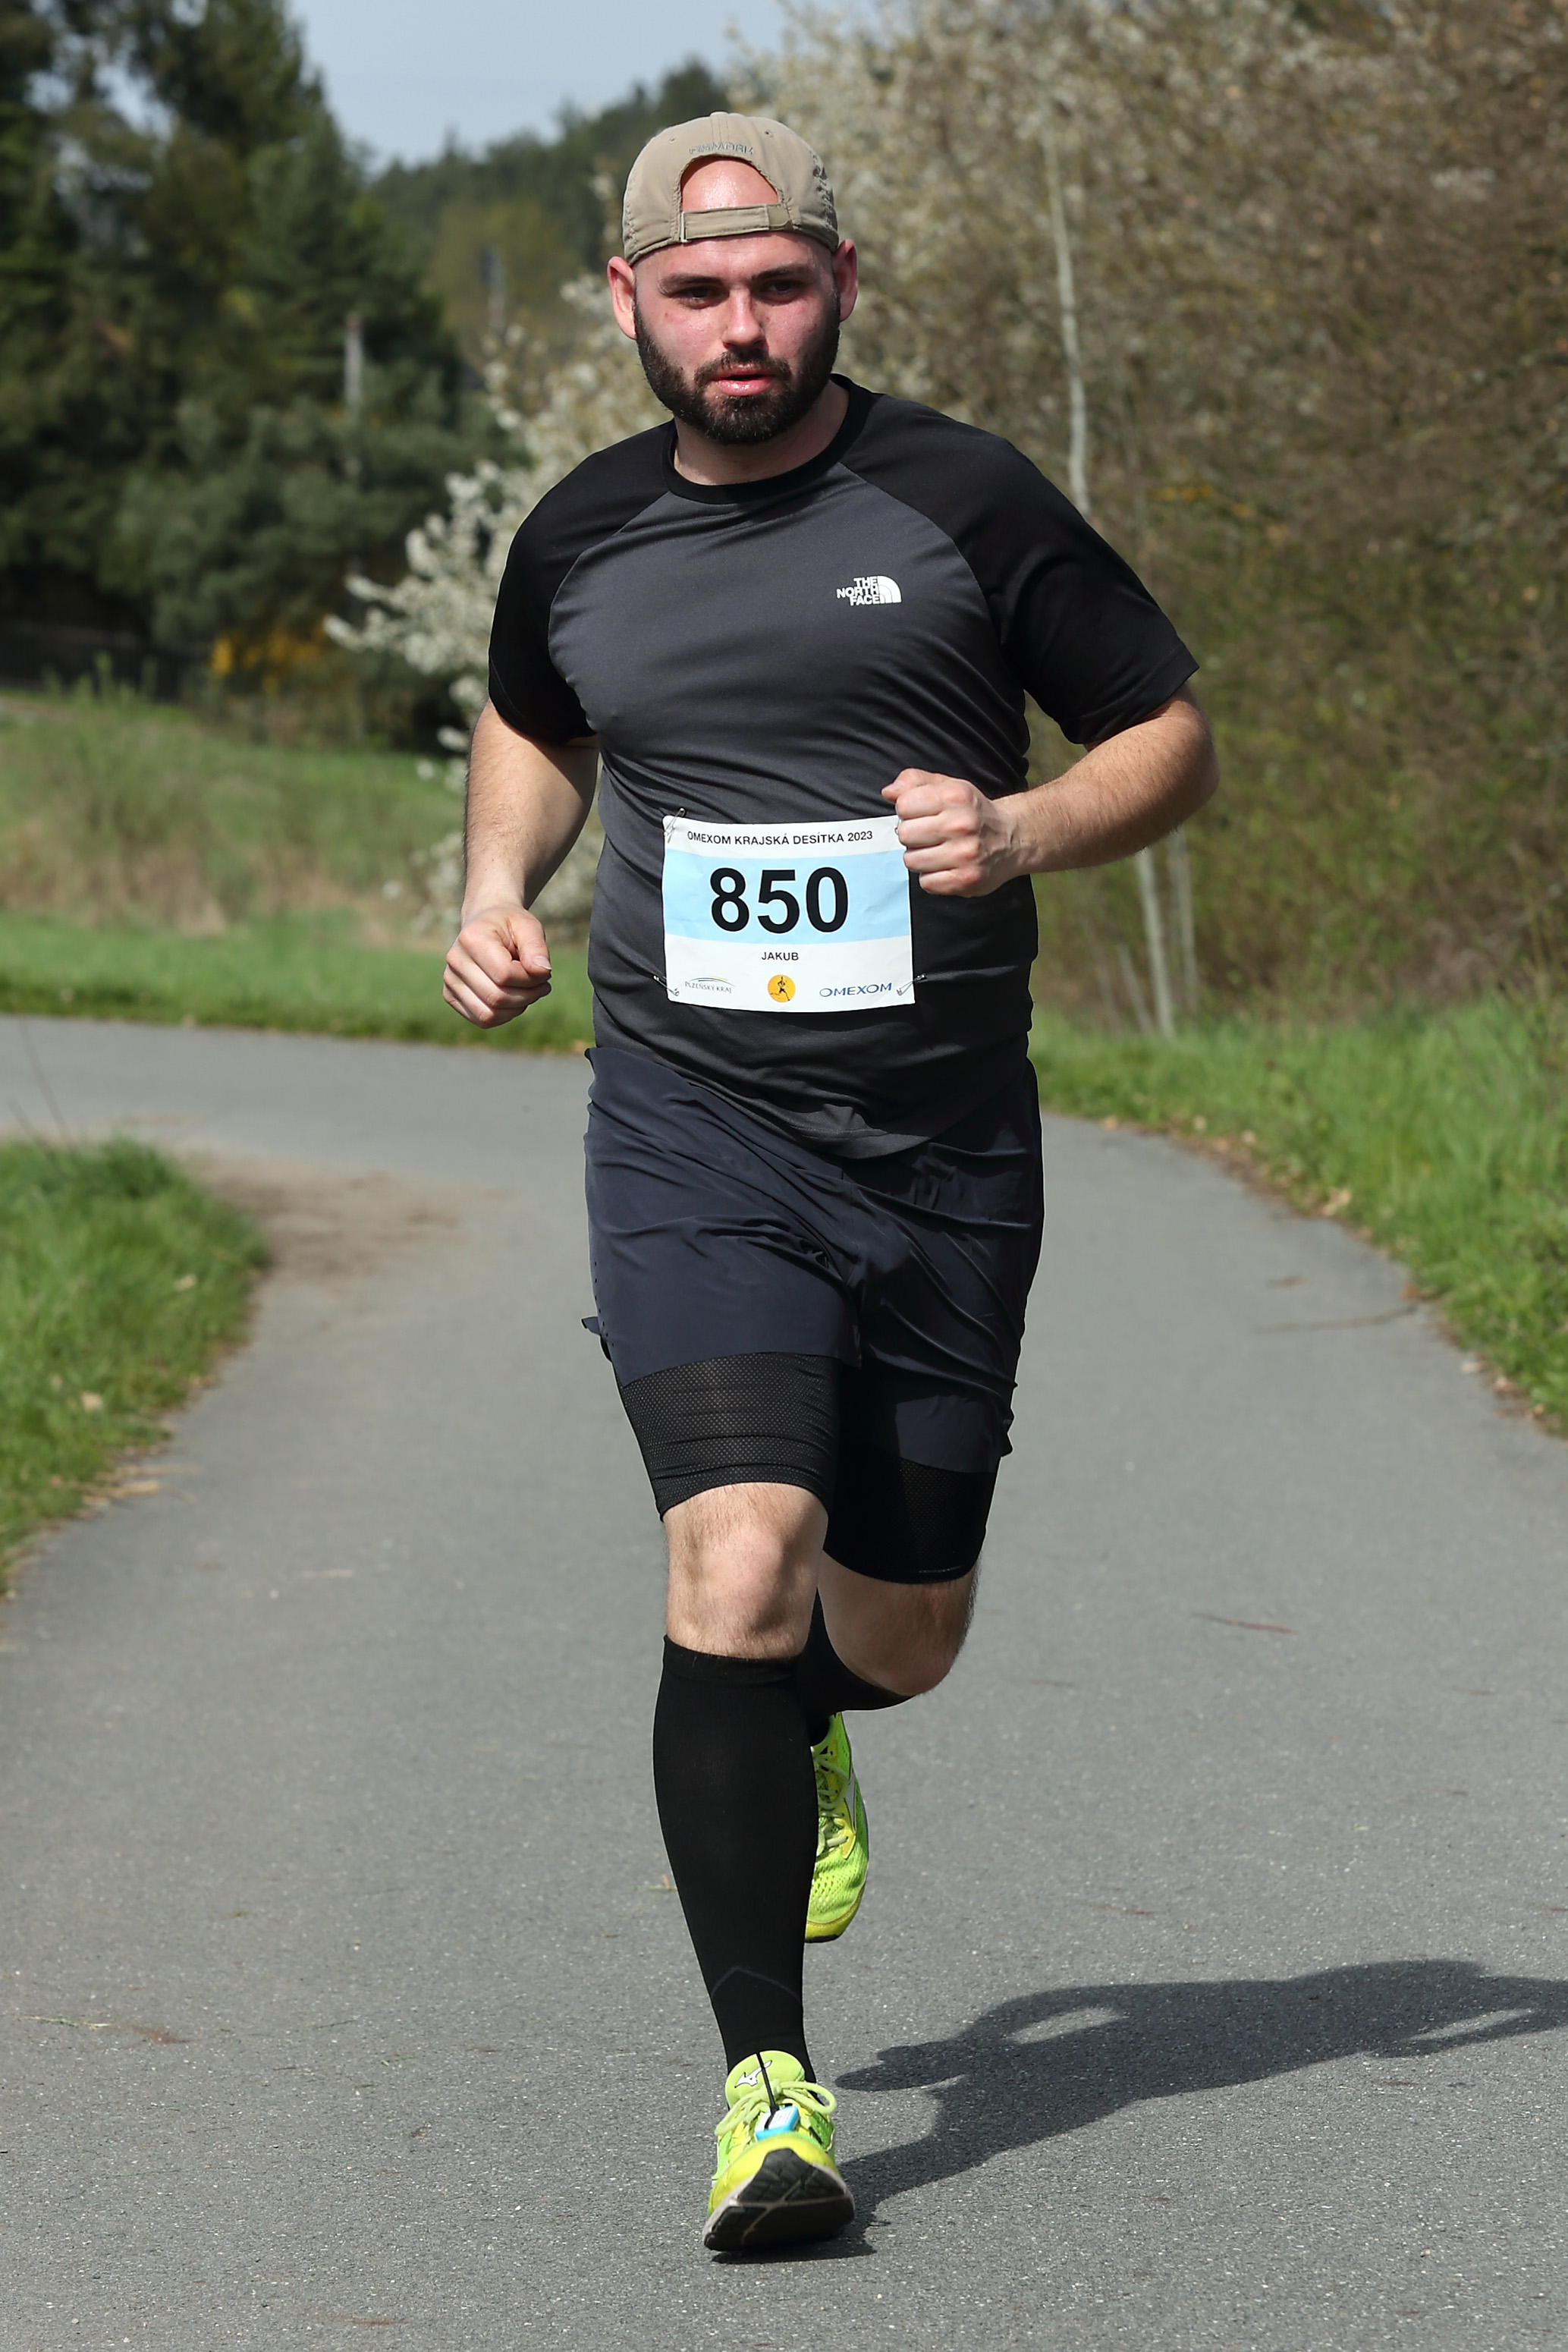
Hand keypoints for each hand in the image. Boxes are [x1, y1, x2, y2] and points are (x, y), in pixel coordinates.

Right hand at [443, 904, 552, 1026]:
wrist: (486, 924)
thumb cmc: (510, 926)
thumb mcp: (529, 927)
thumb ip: (537, 948)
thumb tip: (543, 972)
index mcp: (471, 938)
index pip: (505, 975)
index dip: (530, 979)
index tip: (542, 971)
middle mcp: (455, 960)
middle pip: (496, 998)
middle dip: (527, 996)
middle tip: (542, 985)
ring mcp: (450, 980)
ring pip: (489, 1015)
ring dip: (517, 1009)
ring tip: (529, 992)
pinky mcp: (451, 995)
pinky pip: (482, 1020)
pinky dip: (505, 1015)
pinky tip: (514, 998)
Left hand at [883, 769, 1023, 896]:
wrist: (1012, 838)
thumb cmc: (973, 812)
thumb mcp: (948, 786)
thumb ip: (915, 782)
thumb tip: (889, 792)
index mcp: (955, 796)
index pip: (904, 805)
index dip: (907, 811)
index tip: (921, 814)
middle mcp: (961, 824)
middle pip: (905, 835)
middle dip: (912, 835)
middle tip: (929, 835)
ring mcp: (964, 854)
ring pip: (912, 860)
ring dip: (920, 857)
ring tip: (937, 851)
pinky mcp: (965, 880)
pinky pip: (926, 882)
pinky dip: (931, 877)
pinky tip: (945, 866)